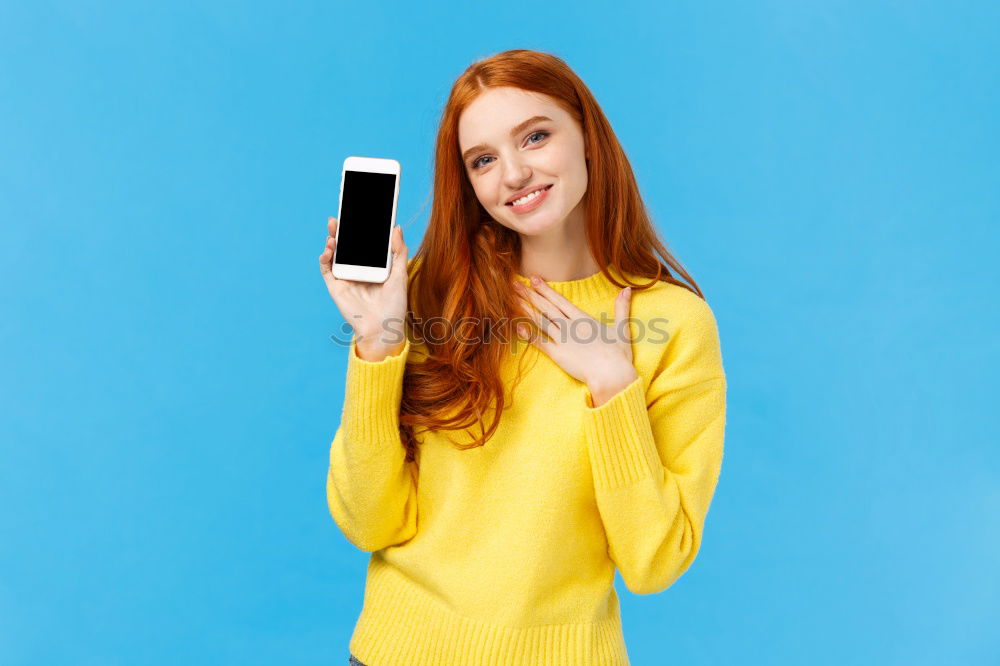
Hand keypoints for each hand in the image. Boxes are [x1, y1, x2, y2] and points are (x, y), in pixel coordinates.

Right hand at [318, 217, 408, 361]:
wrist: (383, 328)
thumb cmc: (395, 305)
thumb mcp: (400, 274)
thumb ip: (399, 251)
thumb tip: (396, 227)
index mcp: (373, 265)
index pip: (365, 242)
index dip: (360, 228)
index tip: (359, 212)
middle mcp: (358, 269)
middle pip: (347, 245)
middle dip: (343, 230)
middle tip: (341, 215)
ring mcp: (346, 277)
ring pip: (335, 253)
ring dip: (333, 239)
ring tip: (334, 228)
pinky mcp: (336, 286)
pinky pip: (327, 269)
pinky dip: (325, 257)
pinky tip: (329, 248)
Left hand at [514, 276, 638, 406]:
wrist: (612, 375)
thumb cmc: (618, 355)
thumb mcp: (622, 329)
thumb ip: (621, 308)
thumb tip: (627, 289)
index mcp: (584, 319)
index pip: (560, 301)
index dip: (546, 290)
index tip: (534, 279)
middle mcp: (570, 326)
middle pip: (546, 307)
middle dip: (530, 295)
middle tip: (515, 284)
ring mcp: (563, 340)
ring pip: (540, 321)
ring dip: (525, 309)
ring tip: (512, 299)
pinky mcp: (558, 355)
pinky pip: (539, 343)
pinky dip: (528, 335)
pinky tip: (516, 326)